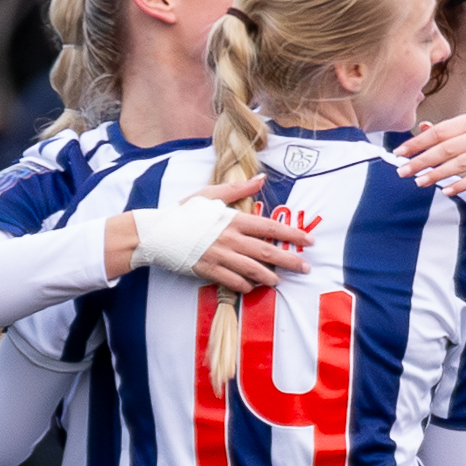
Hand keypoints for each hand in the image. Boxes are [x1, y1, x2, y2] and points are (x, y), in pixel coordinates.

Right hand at [114, 193, 307, 292]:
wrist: (156, 233)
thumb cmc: (183, 212)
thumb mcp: (210, 194)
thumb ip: (238, 188)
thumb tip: (261, 179)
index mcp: (233, 219)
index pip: (270, 227)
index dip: (292, 235)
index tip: (308, 241)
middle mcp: (230, 239)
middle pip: (268, 252)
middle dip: (290, 261)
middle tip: (306, 268)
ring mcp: (220, 256)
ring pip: (253, 271)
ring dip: (270, 277)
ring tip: (279, 280)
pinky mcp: (209, 271)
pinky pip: (234, 282)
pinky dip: (245, 286)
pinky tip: (252, 287)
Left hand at [394, 114, 465, 197]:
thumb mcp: (464, 134)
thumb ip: (443, 132)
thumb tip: (421, 127)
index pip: (437, 132)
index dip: (417, 143)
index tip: (399, 153)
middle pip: (446, 149)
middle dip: (422, 161)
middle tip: (403, 171)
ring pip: (460, 164)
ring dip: (437, 174)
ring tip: (419, 182)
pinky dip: (461, 185)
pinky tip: (446, 191)